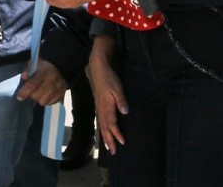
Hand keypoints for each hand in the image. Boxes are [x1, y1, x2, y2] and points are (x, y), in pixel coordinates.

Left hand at [15, 59, 66, 105]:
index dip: (25, 92)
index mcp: (45, 71)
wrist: (61, 66)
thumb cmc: (44, 65)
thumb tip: (24, 77)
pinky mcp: (62, 94)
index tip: (19, 97)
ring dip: (39, 98)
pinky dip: (47, 100)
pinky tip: (46, 94)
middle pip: (37, 95)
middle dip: (31, 95)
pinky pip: (51, 103)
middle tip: (30, 91)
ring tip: (39, 92)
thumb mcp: (35, 63)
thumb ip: (28, 69)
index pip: (33, 84)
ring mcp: (59, 88)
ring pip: (44, 101)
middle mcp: (52, 80)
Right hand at [87, 36, 127, 154]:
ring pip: (101, 125)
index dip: (117, 134)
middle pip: (105, 128)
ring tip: (107, 146)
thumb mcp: (118, 89)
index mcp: (106, 107)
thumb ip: (121, 101)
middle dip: (109, 140)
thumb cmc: (109, 78)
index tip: (122, 142)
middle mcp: (101, 109)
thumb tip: (125, 113)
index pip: (112, 124)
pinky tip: (103, 130)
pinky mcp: (98, 104)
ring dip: (105, 136)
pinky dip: (101, 128)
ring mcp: (98, 107)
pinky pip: (99, 120)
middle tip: (113, 152)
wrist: (97, 69)